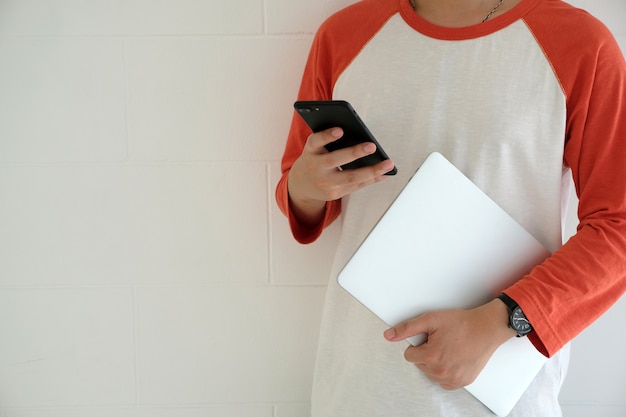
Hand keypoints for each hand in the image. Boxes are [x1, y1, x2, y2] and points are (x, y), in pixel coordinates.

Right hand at [287, 127, 394, 225]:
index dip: (327, 136)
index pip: (315, 141)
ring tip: (388, 164)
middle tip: (372, 146)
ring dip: (371, 170)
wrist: (301, 185)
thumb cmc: (315, 159)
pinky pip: (356, 186)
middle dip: (354, 153)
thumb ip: (329, 142)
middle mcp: (316, 168)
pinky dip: (372, 179)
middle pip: (335, 160)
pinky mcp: (334, 194)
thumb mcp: (315, 149)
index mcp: (310, 151)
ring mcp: (325, 183)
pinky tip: (384, 174)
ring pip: (350, 177)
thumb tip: (360, 136)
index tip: (340, 130)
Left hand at [383, 300, 515, 389]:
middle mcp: (441, 371)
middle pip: (420, 365)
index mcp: (431, 356)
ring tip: (449, 348)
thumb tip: (389, 335)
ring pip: (431, 374)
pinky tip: (453, 359)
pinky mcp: (462, 382)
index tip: (430, 338)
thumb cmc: (462, 323)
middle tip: (441, 341)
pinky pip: (445, 382)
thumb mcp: (430, 319)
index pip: (409, 355)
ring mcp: (453, 379)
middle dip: (427, 353)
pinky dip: (446, 372)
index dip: (419, 344)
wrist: (486, 328)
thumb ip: (407, 328)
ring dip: (435, 363)